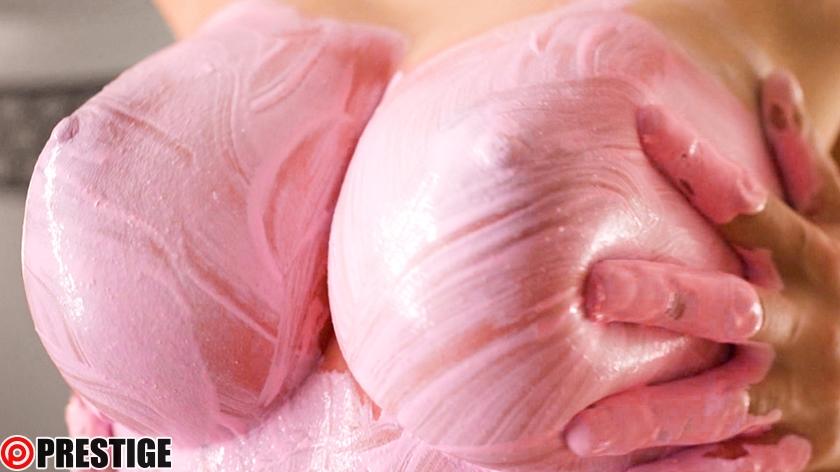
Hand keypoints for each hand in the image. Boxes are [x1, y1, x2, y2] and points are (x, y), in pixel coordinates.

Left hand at [564, 70, 839, 470]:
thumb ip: (805, 163)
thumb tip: (774, 83)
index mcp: (806, 260)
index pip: (746, 204)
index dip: (699, 164)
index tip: (642, 122)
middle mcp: (798, 323)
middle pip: (723, 304)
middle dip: (661, 297)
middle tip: (592, 290)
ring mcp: (798, 392)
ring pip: (718, 406)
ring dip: (651, 417)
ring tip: (580, 433)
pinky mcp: (802, 447)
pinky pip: (746, 468)